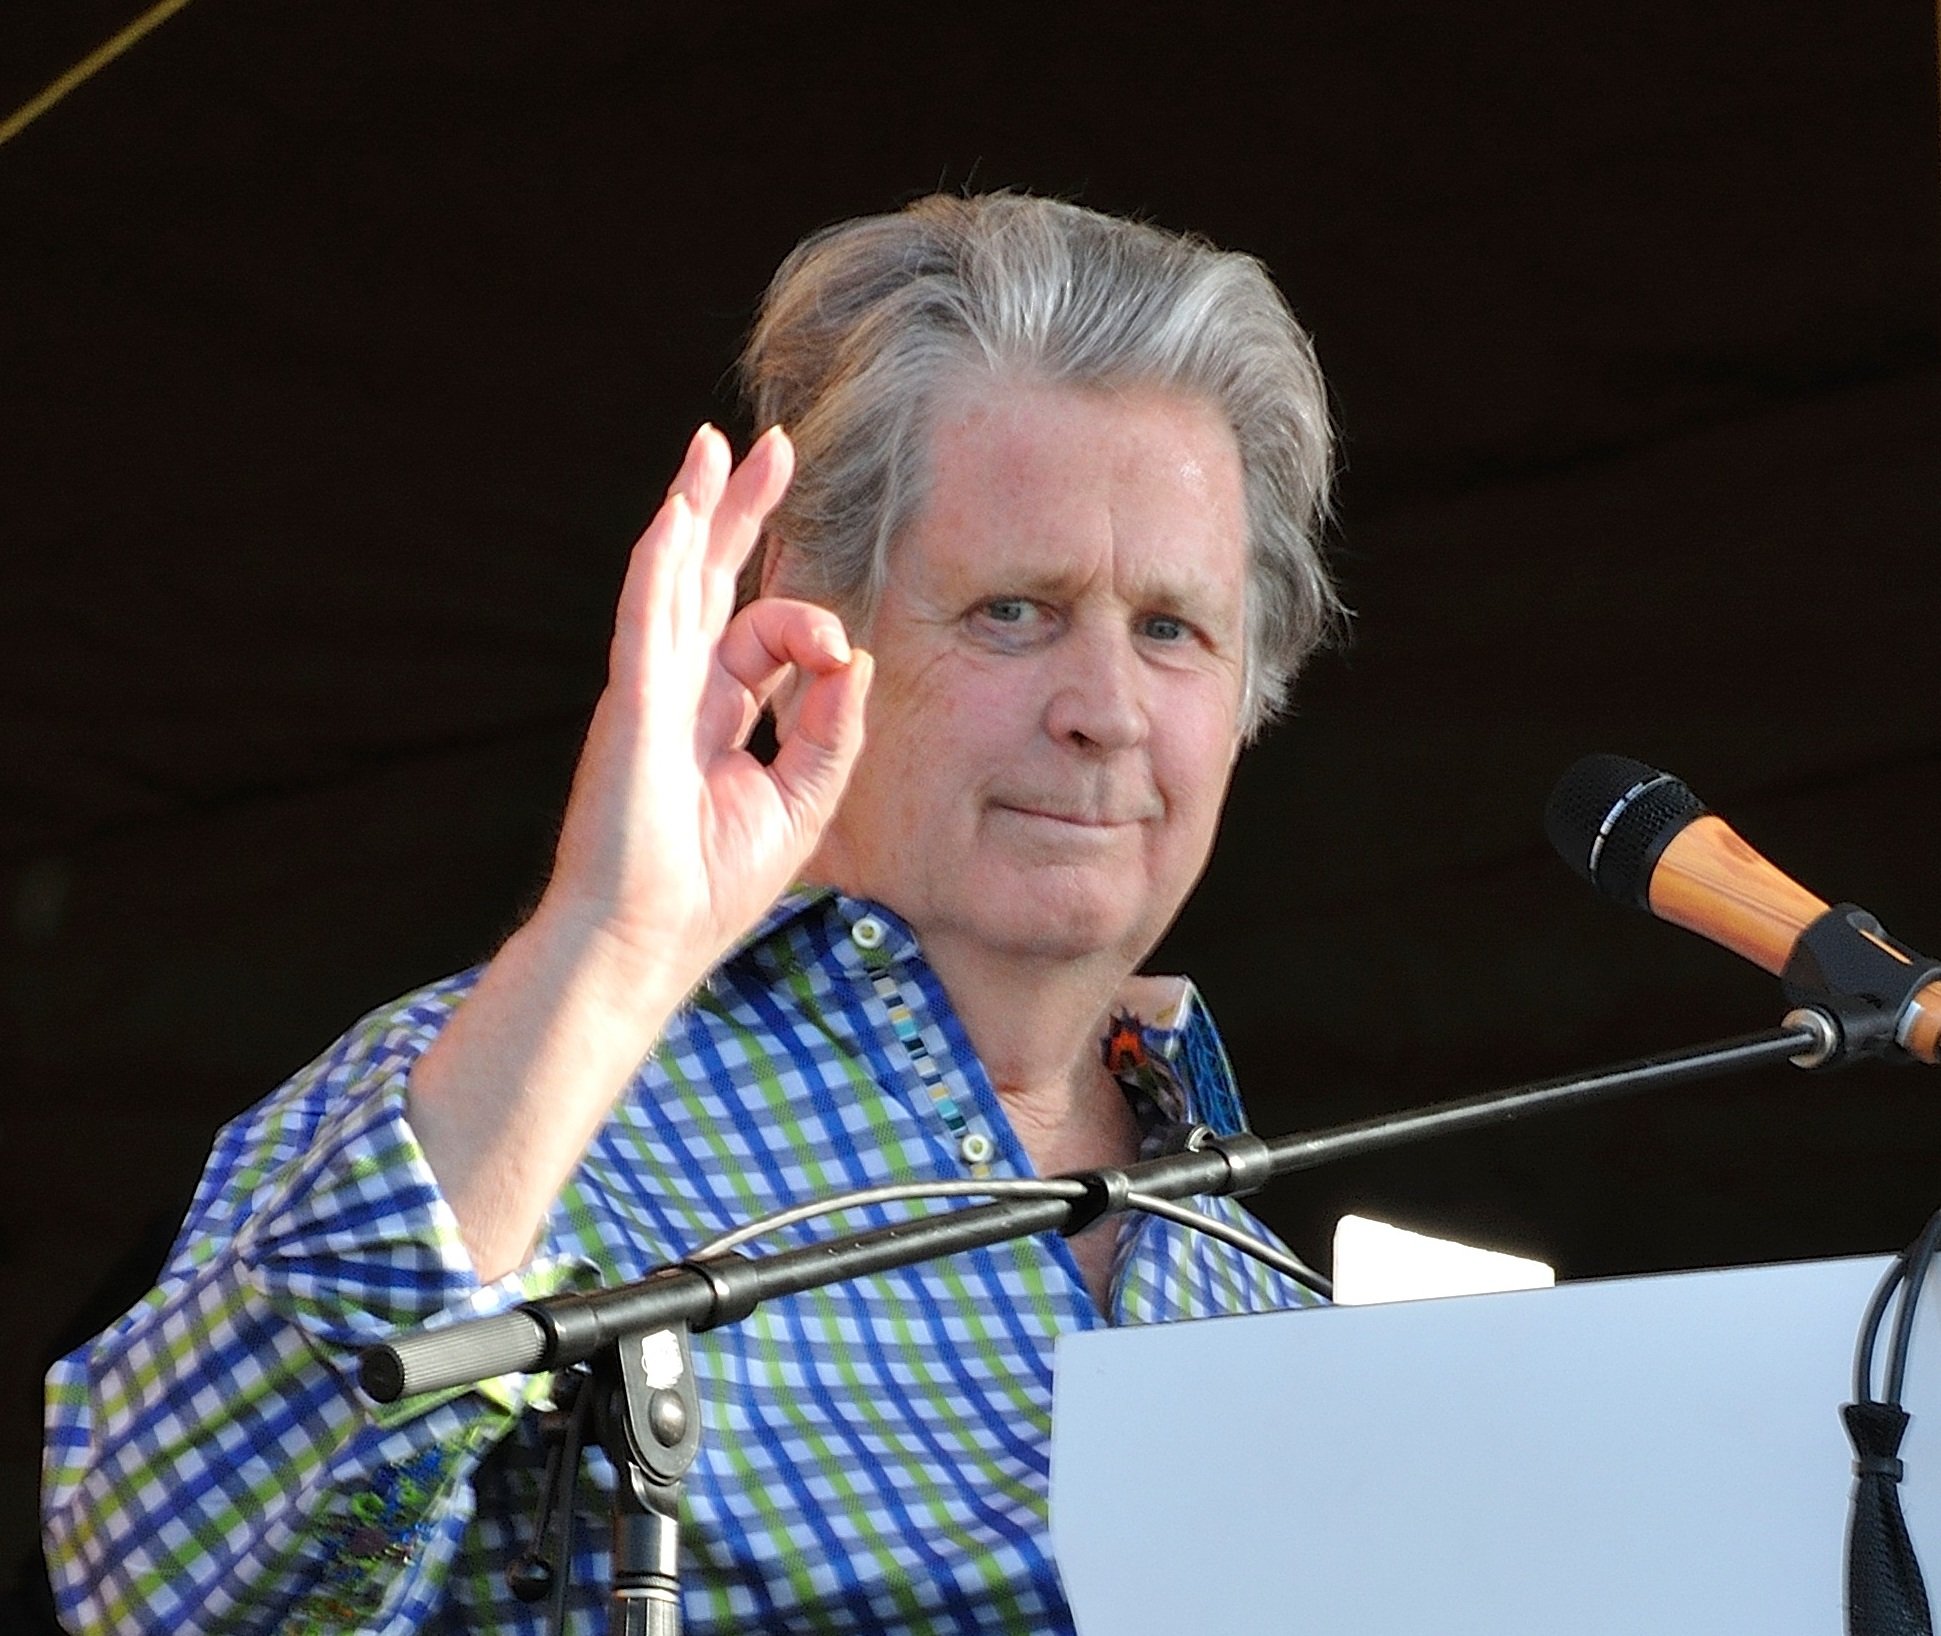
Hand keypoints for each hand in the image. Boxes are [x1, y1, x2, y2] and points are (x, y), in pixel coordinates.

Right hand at [540, 423, 871, 1003]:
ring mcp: (648, 691)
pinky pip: (646, 620)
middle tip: (769, 450)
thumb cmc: (709, 887)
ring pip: (673, 580)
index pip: (762, 638)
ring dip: (695, 511)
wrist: (646, 942)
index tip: (838, 660)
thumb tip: (856, 661)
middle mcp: (677, 690)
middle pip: (712, 581)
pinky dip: (660, 567)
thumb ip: (832, 734)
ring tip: (712, 449)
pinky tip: (676, 516)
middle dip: (741, 513)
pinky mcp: (630, 705)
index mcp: (714, 715)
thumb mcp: (800, 806)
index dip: (810, 629)